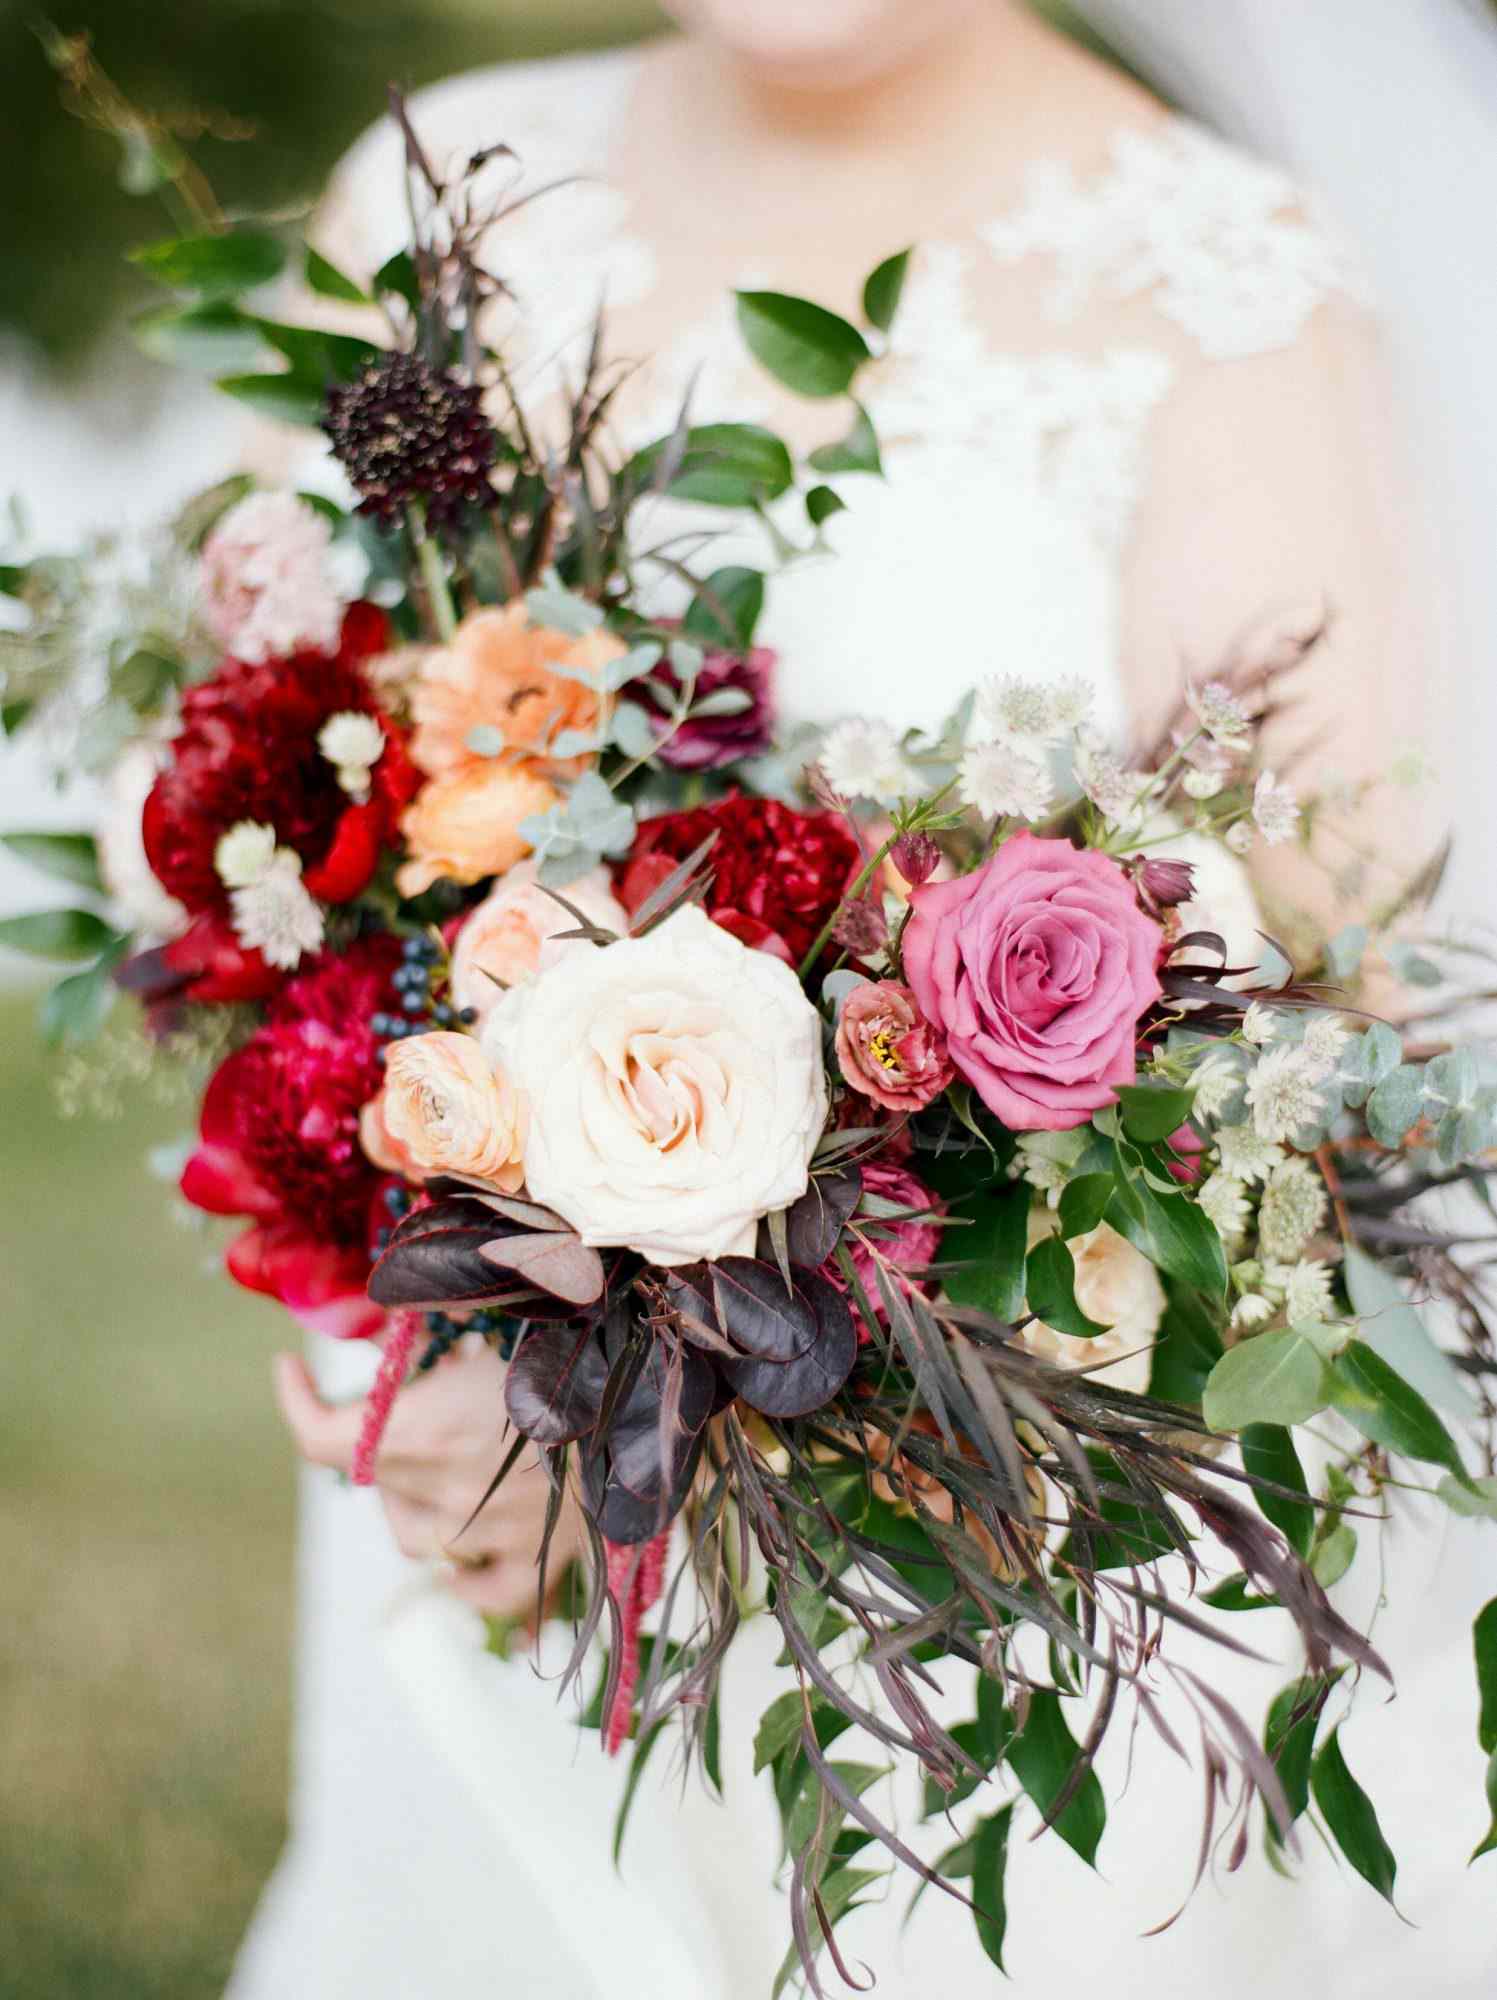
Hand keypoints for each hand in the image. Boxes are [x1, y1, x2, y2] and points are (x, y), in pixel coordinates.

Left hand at [274, 1337, 586, 1620]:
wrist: (653, 1409)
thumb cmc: (574, 1352)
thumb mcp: (497, 1316)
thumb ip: (433, 1319)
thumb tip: (388, 1316)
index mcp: (426, 1431)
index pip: (322, 1436)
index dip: (297, 1401)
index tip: (289, 1370)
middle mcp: (445, 1495)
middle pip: (374, 1480)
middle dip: (383, 1437)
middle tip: (426, 1398)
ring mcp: (488, 1539)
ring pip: (415, 1537)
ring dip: (415, 1499)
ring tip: (453, 1461)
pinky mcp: (534, 1565)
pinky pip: (480, 1592)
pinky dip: (465, 1578)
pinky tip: (467, 1553)